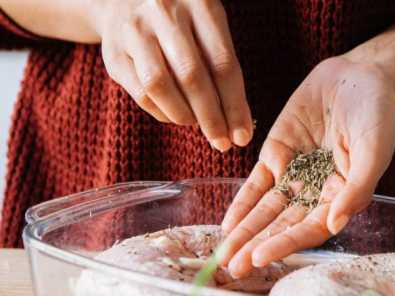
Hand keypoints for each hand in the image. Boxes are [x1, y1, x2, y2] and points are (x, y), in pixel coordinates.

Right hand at [92, 0, 252, 150]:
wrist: (124, 0)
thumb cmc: (182, 23)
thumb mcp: (208, 29)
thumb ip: (224, 68)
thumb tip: (240, 125)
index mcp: (199, 3)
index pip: (222, 63)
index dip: (235, 105)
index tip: (242, 135)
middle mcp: (163, 11)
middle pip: (192, 76)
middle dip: (212, 118)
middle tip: (222, 143)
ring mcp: (134, 30)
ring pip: (161, 85)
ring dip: (184, 116)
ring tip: (196, 124)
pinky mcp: (113, 53)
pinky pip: (141, 93)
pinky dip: (162, 113)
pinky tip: (174, 115)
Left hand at [219, 56, 394, 277]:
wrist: (359, 76)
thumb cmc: (376, 115)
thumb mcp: (374, 150)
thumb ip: (357, 188)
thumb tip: (335, 224)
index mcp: (341, 198)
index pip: (310, 229)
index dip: (285, 244)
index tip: (260, 258)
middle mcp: (315, 193)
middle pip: (283, 226)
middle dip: (257, 247)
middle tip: (233, 268)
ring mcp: (294, 175)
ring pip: (266, 210)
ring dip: (246, 232)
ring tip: (224, 256)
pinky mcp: (276, 155)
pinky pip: (256, 184)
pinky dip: (242, 203)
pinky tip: (228, 224)